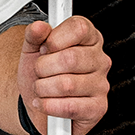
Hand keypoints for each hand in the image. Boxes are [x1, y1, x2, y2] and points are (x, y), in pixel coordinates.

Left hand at [18, 15, 110, 134]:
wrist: (36, 101)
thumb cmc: (41, 72)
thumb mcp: (32, 49)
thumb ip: (34, 35)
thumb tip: (39, 27)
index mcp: (89, 39)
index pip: (79, 28)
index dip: (55, 39)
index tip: (44, 48)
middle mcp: (100, 60)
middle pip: (70, 58)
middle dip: (43, 67)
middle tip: (39, 71)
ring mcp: (101, 85)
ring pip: (67, 85)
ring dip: (43, 88)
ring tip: (41, 88)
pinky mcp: (98, 108)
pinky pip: (69, 107)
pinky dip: (48, 106)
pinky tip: (44, 102)